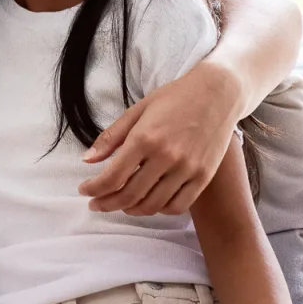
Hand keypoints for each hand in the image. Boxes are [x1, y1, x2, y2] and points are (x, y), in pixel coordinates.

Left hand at [77, 60, 241, 215]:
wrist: (217, 93)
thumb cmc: (174, 98)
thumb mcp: (137, 110)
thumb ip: (111, 138)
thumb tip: (87, 161)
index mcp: (145, 138)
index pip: (112, 176)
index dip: (94, 189)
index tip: (85, 190)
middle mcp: (166, 156)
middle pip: (130, 195)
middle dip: (107, 203)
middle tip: (96, 204)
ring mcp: (187, 168)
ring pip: (153, 205)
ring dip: (131, 209)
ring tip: (120, 204)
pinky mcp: (203, 176)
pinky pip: (178, 206)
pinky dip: (160, 210)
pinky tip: (149, 202)